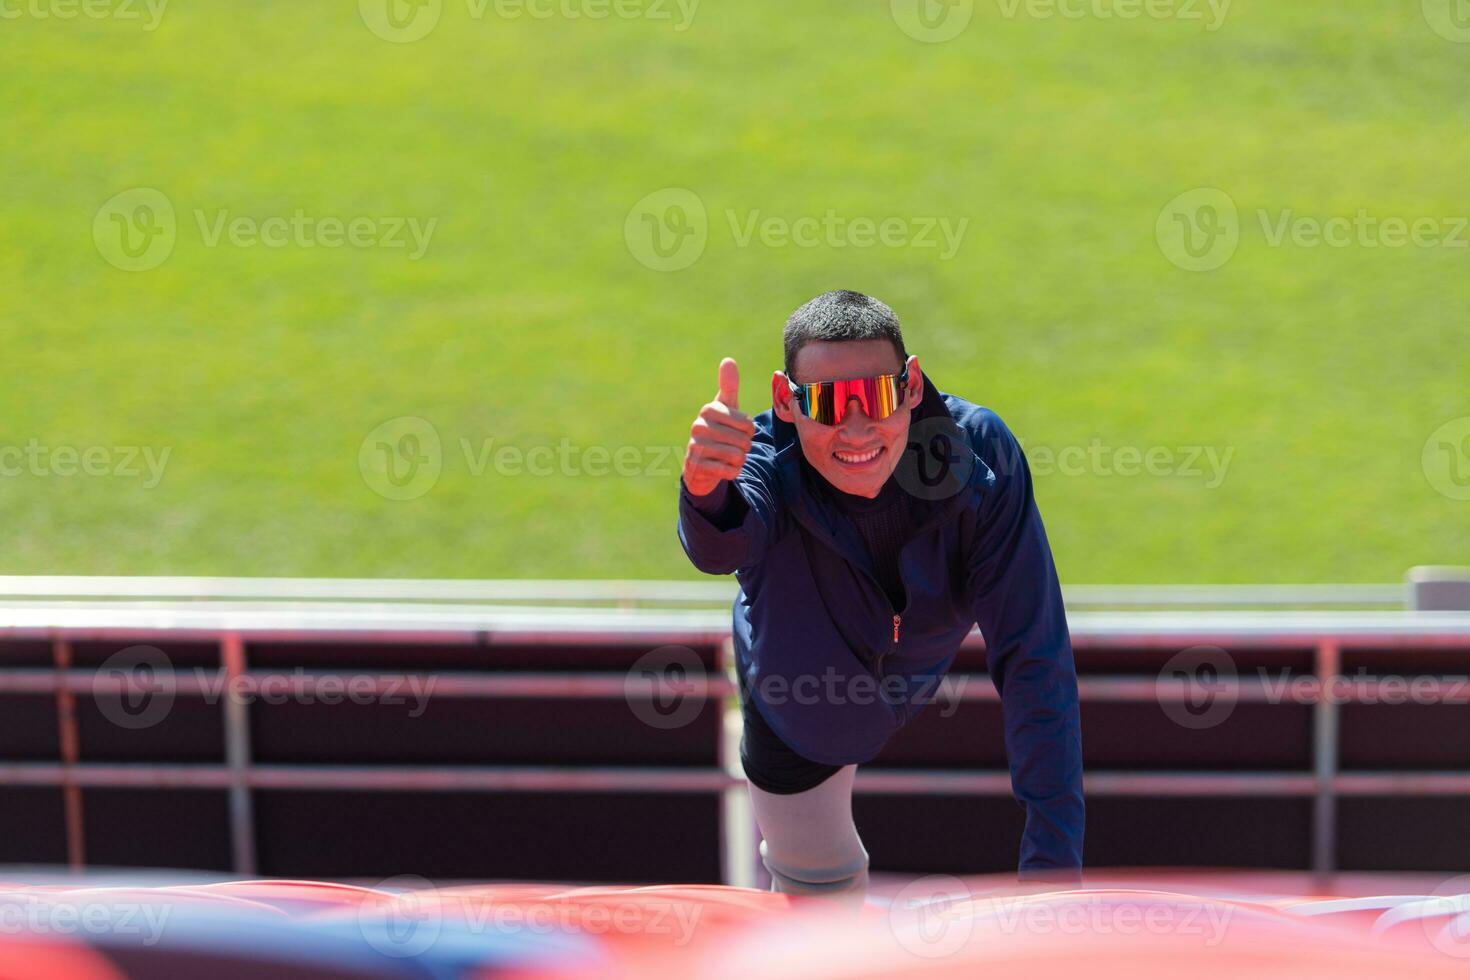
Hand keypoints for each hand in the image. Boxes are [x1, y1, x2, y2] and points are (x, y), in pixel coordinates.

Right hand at [682, 357, 755, 497]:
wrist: (700, 463)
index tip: (739, 430)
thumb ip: (729, 386)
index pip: (747, 423)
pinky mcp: (696, 467)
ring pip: (737, 456)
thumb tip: (728, 360)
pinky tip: (723, 467)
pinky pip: (729, 471)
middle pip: (743, 440)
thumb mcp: (725, 407)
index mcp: (708, 410)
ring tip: (728, 456)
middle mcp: (698, 426)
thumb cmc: (718, 430)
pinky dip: (732, 471)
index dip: (749, 430)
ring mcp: (695, 447)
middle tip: (733, 446)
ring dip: (739, 460)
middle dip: (744, 447)